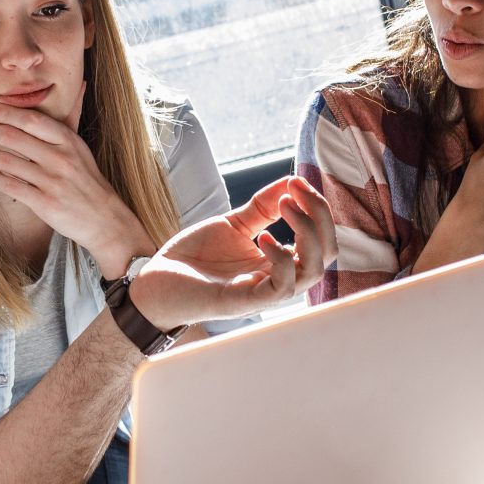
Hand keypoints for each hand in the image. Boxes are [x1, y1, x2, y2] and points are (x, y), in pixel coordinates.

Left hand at [0, 103, 151, 275]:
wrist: (103, 218)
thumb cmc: (87, 179)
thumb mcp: (81, 147)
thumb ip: (73, 117)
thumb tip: (80, 84)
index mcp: (68, 141)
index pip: (31, 119)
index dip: (7, 111)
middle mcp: (60, 159)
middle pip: (14, 137)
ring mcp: (52, 181)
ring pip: (8, 162)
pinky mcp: (44, 203)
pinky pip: (10, 186)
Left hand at [128, 175, 335, 327]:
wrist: (156, 282)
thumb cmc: (194, 258)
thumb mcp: (234, 223)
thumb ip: (264, 206)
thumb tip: (292, 181)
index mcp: (280, 262)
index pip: (322, 238)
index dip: (317, 208)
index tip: (297, 181)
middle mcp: (279, 279)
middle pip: (328, 253)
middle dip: (321, 216)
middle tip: (297, 191)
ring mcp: (264, 292)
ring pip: (313, 272)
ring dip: (307, 233)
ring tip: (284, 207)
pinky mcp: (245, 302)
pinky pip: (282, 288)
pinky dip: (280, 258)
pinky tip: (263, 237)